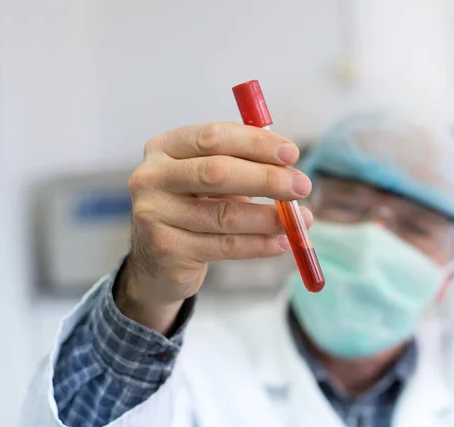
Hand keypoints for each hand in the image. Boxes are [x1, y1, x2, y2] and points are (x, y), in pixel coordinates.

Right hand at [116, 122, 312, 333]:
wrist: (157, 261)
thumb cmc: (191, 209)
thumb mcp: (207, 180)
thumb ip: (241, 165)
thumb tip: (289, 167)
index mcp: (164, 148)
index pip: (213, 137)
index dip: (256, 144)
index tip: (292, 153)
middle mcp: (152, 177)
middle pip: (217, 172)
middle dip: (266, 178)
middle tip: (302, 186)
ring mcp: (154, 214)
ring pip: (225, 214)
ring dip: (270, 217)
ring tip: (301, 219)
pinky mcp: (167, 249)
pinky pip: (225, 246)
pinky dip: (259, 244)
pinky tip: (282, 242)